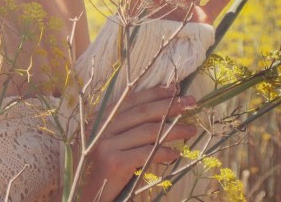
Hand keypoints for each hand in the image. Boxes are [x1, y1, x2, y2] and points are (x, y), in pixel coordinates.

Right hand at [79, 86, 196, 201]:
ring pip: (148, 131)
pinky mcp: (114, 162)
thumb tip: (160, 111)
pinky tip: (176, 154)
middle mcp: (101, 127)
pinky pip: (146, 153)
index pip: (131, 100)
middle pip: (142, 112)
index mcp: (101, 119)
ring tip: (191, 130)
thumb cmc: (106, 169)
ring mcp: (106, 144)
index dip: (154, 93)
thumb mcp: (112, 143)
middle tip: (191, 102)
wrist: (90, 196)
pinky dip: (163, 152)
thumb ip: (128, 128)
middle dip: (169, 105)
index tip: (175, 88)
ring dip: (174, 129)